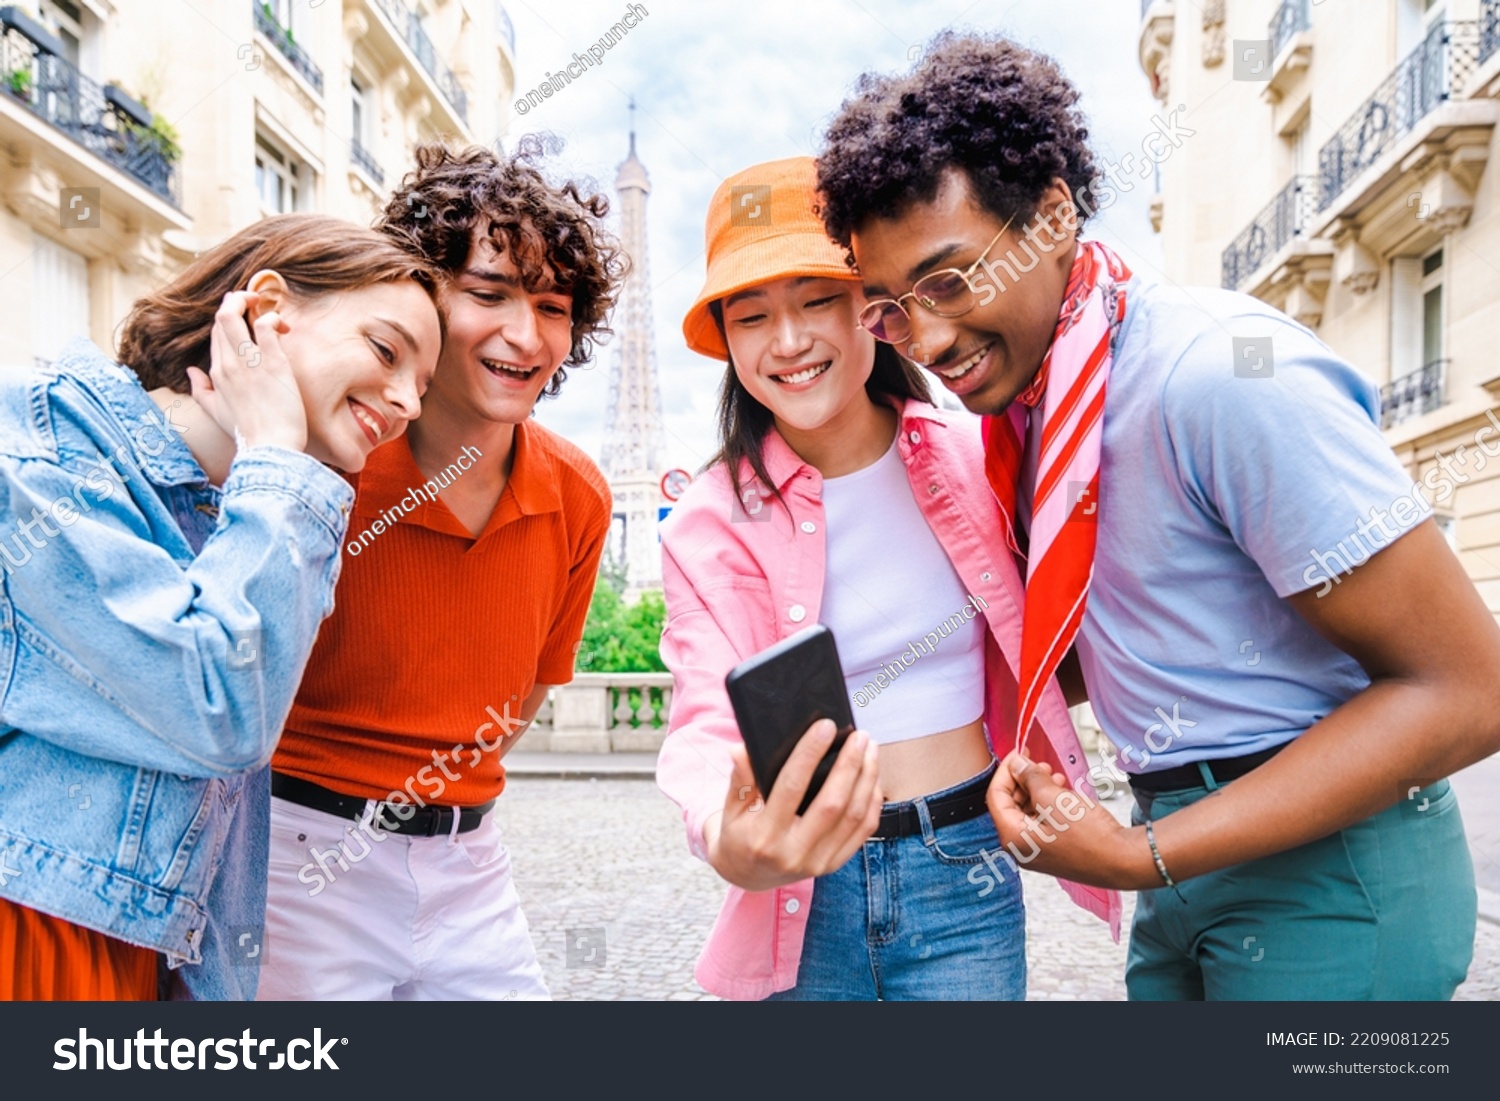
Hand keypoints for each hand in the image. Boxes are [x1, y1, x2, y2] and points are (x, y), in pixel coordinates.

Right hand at [185, 291, 307, 452]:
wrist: (270, 448)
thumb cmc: (249, 433)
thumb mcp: (216, 412)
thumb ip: (200, 390)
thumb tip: (190, 370)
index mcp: (216, 373)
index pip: (215, 332)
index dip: (229, 318)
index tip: (247, 319)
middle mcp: (228, 364)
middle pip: (221, 318)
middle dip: (236, 301)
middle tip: (254, 301)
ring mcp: (248, 362)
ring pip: (234, 315)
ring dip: (248, 301)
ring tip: (264, 303)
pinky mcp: (272, 363)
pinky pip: (265, 326)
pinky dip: (272, 318)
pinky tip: (282, 326)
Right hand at [704, 719, 881, 892]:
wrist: (748, 876)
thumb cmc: (739, 835)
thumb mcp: (732, 809)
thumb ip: (739, 779)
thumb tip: (741, 749)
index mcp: (765, 836)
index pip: (792, 787)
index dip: (809, 754)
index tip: (825, 726)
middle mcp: (794, 853)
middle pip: (833, 803)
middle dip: (850, 764)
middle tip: (859, 736)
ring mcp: (818, 862)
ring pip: (854, 816)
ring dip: (867, 778)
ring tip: (870, 749)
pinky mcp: (833, 865)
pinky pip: (863, 831)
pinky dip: (872, 802)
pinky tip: (872, 778)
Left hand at [987, 752, 1156, 889]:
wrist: (1123, 861)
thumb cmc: (1089, 834)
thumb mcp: (1055, 799)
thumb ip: (1030, 779)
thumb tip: (1015, 764)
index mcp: (1013, 838)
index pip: (996, 797)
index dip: (1005, 771)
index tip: (1018, 754)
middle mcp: (1019, 848)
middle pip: (1010, 804)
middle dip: (1022, 780)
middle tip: (1038, 763)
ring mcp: (1036, 850)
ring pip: (1027, 811)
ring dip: (1036, 789)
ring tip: (1053, 775)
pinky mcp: (1053, 849)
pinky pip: (1041, 820)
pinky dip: (1048, 803)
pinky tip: (1062, 790)